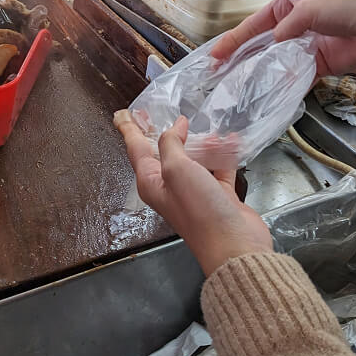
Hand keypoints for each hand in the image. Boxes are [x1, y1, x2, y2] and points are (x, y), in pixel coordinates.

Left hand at [115, 112, 272, 276]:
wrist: (233, 244)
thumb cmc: (198, 207)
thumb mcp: (176, 169)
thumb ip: (171, 144)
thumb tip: (173, 127)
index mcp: (152, 181)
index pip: (136, 148)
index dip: (129, 129)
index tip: (122, 114)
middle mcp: (170, 185)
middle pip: (165, 151)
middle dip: (166, 131)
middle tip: (160, 112)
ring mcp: (195, 190)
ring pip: (194, 157)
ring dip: (202, 142)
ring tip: (212, 129)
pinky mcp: (218, 194)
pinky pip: (218, 166)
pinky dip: (223, 154)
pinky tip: (231, 141)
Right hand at [212, 0, 355, 77]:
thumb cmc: (347, 7)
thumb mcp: (311, 8)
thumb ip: (287, 27)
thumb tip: (272, 45)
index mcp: (287, 5)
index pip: (254, 25)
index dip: (233, 40)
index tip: (215, 55)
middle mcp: (291, 26)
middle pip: (259, 45)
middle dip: (239, 59)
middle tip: (218, 74)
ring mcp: (302, 47)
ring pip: (273, 62)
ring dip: (256, 73)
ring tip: (235, 86)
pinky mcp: (315, 66)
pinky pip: (293, 76)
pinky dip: (281, 84)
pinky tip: (265, 93)